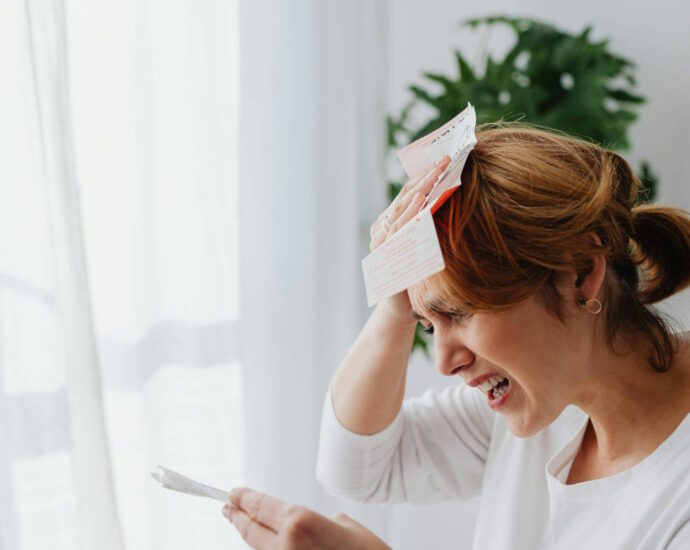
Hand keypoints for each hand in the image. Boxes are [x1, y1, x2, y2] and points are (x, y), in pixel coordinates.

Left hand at [223, 487, 390, 549]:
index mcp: (299, 522)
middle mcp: (286, 545)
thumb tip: (302, 528)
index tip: (233, 493)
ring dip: (250, 534)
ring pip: (259, 547)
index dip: (244, 498)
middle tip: (228, 507)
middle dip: (237, 516)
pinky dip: (267, 548)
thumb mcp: (342, 524)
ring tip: (242, 522)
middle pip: (251, 530)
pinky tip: (266, 542)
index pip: (260, 506)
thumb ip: (314, 522)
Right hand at [369, 156, 450, 319]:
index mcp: (393, 222)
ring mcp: (381, 242)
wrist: (400, 312)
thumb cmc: (417, 278)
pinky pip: (398, 232)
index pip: (410, 192)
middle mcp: (383, 228)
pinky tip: (424, 203)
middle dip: (426, 177)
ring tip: (436, 174)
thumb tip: (459, 202)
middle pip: (405, 196)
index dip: (428, 174)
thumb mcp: (427, 248)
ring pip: (401, 210)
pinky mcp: (383, 256)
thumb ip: (432, 227)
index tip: (449, 158)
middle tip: (446, 159)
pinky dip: (410, 216)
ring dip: (419, 190)